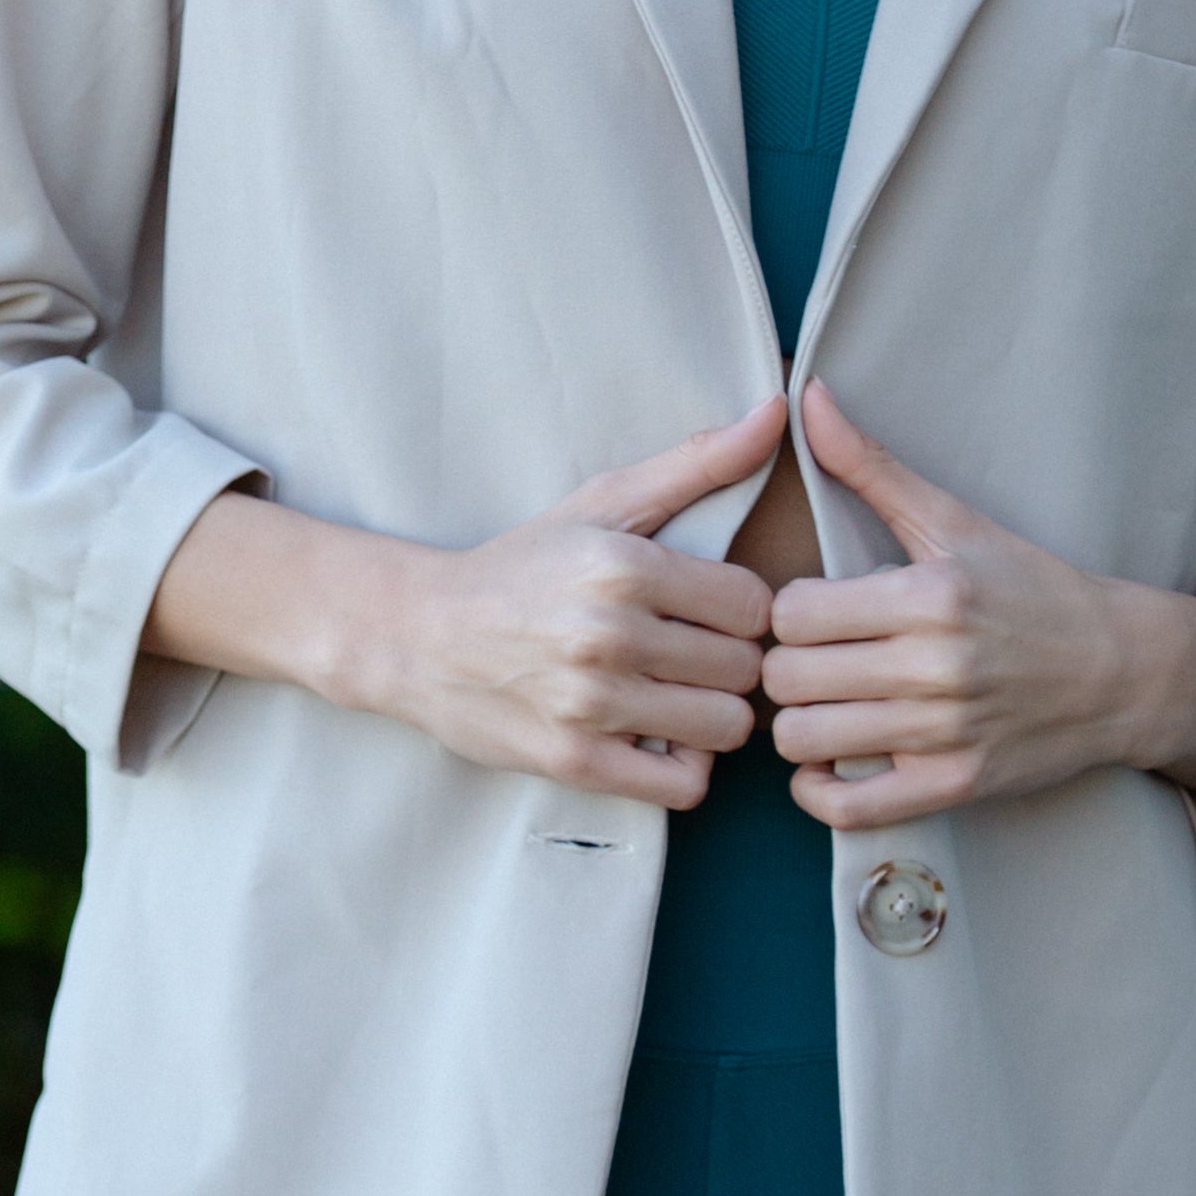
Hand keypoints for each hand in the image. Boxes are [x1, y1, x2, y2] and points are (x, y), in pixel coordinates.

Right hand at [149, 405, 783, 804]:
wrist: (419, 636)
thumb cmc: (522, 566)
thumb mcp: (602, 503)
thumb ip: (697, 463)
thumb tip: (777, 410)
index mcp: (624, 566)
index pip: (754, 605)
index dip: (742, 611)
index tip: (712, 613)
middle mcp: (609, 634)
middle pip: (744, 669)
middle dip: (730, 664)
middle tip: (697, 658)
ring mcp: (590, 703)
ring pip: (724, 729)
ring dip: (712, 718)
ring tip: (682, 698)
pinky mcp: (573, 761)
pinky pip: (682, 785)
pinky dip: (682, 767)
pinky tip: (659, 738)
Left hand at [762, 383, 1195, 826]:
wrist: (1124, 671)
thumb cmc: (1031, 589)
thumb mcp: (955, 521)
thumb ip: (871, 466)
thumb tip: (805, 395)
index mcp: (930, 595)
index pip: (792, 611)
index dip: (786, 612)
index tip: (812, 613)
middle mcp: (936, 667)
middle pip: (788, 677)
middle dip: (785, 668)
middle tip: (809, 661)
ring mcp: (945, 734)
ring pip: (804, 740)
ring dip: (798, 725)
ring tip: (822, 705)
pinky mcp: (955, 787)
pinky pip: (848, 807)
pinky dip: (819, 790)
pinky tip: (830, 760)